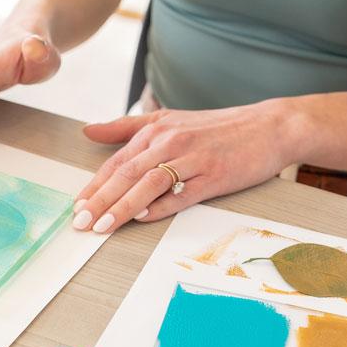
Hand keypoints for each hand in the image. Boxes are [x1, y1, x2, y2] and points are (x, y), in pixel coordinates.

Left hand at [72, 100, 294, 232]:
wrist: (270, 127)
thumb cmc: (219, 128)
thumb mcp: (170, 119)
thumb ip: (127, 127)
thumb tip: (88, 131)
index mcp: (157, 130)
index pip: (117, 161)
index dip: (94, 186)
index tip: (76, 207)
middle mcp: (171, 142)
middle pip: (127, 174)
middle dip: (99, 201)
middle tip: (79, 223)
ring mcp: (193, 158)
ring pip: (149, 184)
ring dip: (122, 207)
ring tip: (102, 227)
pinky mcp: (214, 176)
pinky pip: (182, 194)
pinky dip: (161, 206)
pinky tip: (142, 218)